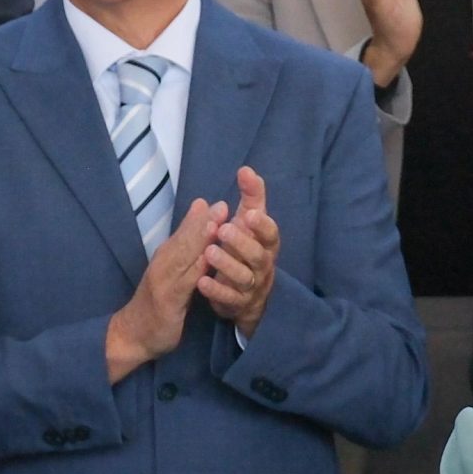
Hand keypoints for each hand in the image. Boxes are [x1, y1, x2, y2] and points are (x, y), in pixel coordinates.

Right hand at [105, 200, 220, 379]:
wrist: (133, 333)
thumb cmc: (157, 302)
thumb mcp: (171, 274)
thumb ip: (185, 251)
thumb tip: (200, 225)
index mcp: (166, 256)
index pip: (184, 233)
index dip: (200, 217)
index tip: (218, 202)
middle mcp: (163, 264)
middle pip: (185, 240)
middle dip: (202, 222)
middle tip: (220, 205)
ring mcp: (164, 281)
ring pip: (184, 257)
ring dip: (199, 240)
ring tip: (215, 224)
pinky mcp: (168, 300)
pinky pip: (185, 282)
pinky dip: (196, 270)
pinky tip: (207, 261)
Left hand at [199, 167, 279, 334]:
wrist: (248, 293)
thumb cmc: (247, 248)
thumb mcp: (249, 222)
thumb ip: (251, 197)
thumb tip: (246, 170)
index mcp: (266, 244)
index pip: (271, 234)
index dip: (262, 225)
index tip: (249, 213)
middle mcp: (263, 265)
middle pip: (258, 255)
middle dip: (242, 242)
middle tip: (223, 229)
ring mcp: (251, 286)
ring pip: (244, 277)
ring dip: (227, 265)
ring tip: (209, 252)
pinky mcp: (237, 303)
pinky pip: (229, 299)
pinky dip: (216, 292)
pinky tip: (202, 282)